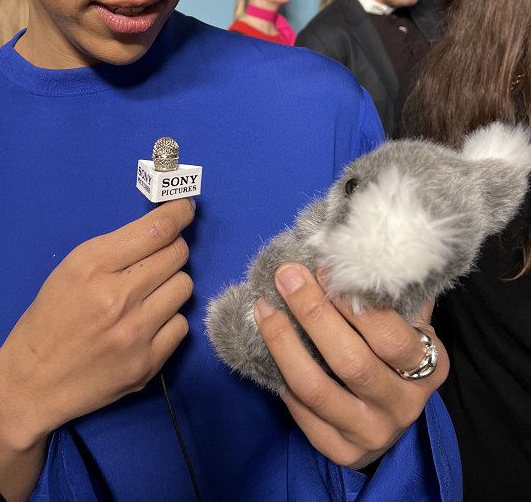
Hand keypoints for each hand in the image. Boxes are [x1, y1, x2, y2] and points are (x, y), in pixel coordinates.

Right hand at [0, 197, 194, 497]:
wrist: (32, 383)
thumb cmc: (48, 320)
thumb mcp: (69, 270)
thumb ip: (114, 250)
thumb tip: (160, 230)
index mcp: (92, 266)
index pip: (156, 230)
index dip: (178, 214)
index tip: (185, 209)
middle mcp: (118, 296)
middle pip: (176, 255)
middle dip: (172, 250)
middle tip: (159, 258)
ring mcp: (136, 332)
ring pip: (184, 286)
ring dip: (171, 284)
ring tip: (150, 294)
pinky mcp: (148, 363)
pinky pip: (182, 324)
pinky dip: (169, 320)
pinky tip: (148, 324)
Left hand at [254, 263, 447, 469]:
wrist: (389, 414)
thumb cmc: (393, 351)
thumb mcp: (408, 322)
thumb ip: (393, 291)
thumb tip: (364, 242)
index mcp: (429, 367)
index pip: (392, 337)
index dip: (354, 304)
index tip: (323, 269)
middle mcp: (404, 404)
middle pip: (351, 362)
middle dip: (313, 314)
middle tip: (286, 276)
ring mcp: (372, 432)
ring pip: (318, 390)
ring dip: (284, 343)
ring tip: (264, 307)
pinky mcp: (341, 450)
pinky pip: (303, 415)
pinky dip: (281, 379)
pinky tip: (266, 348)